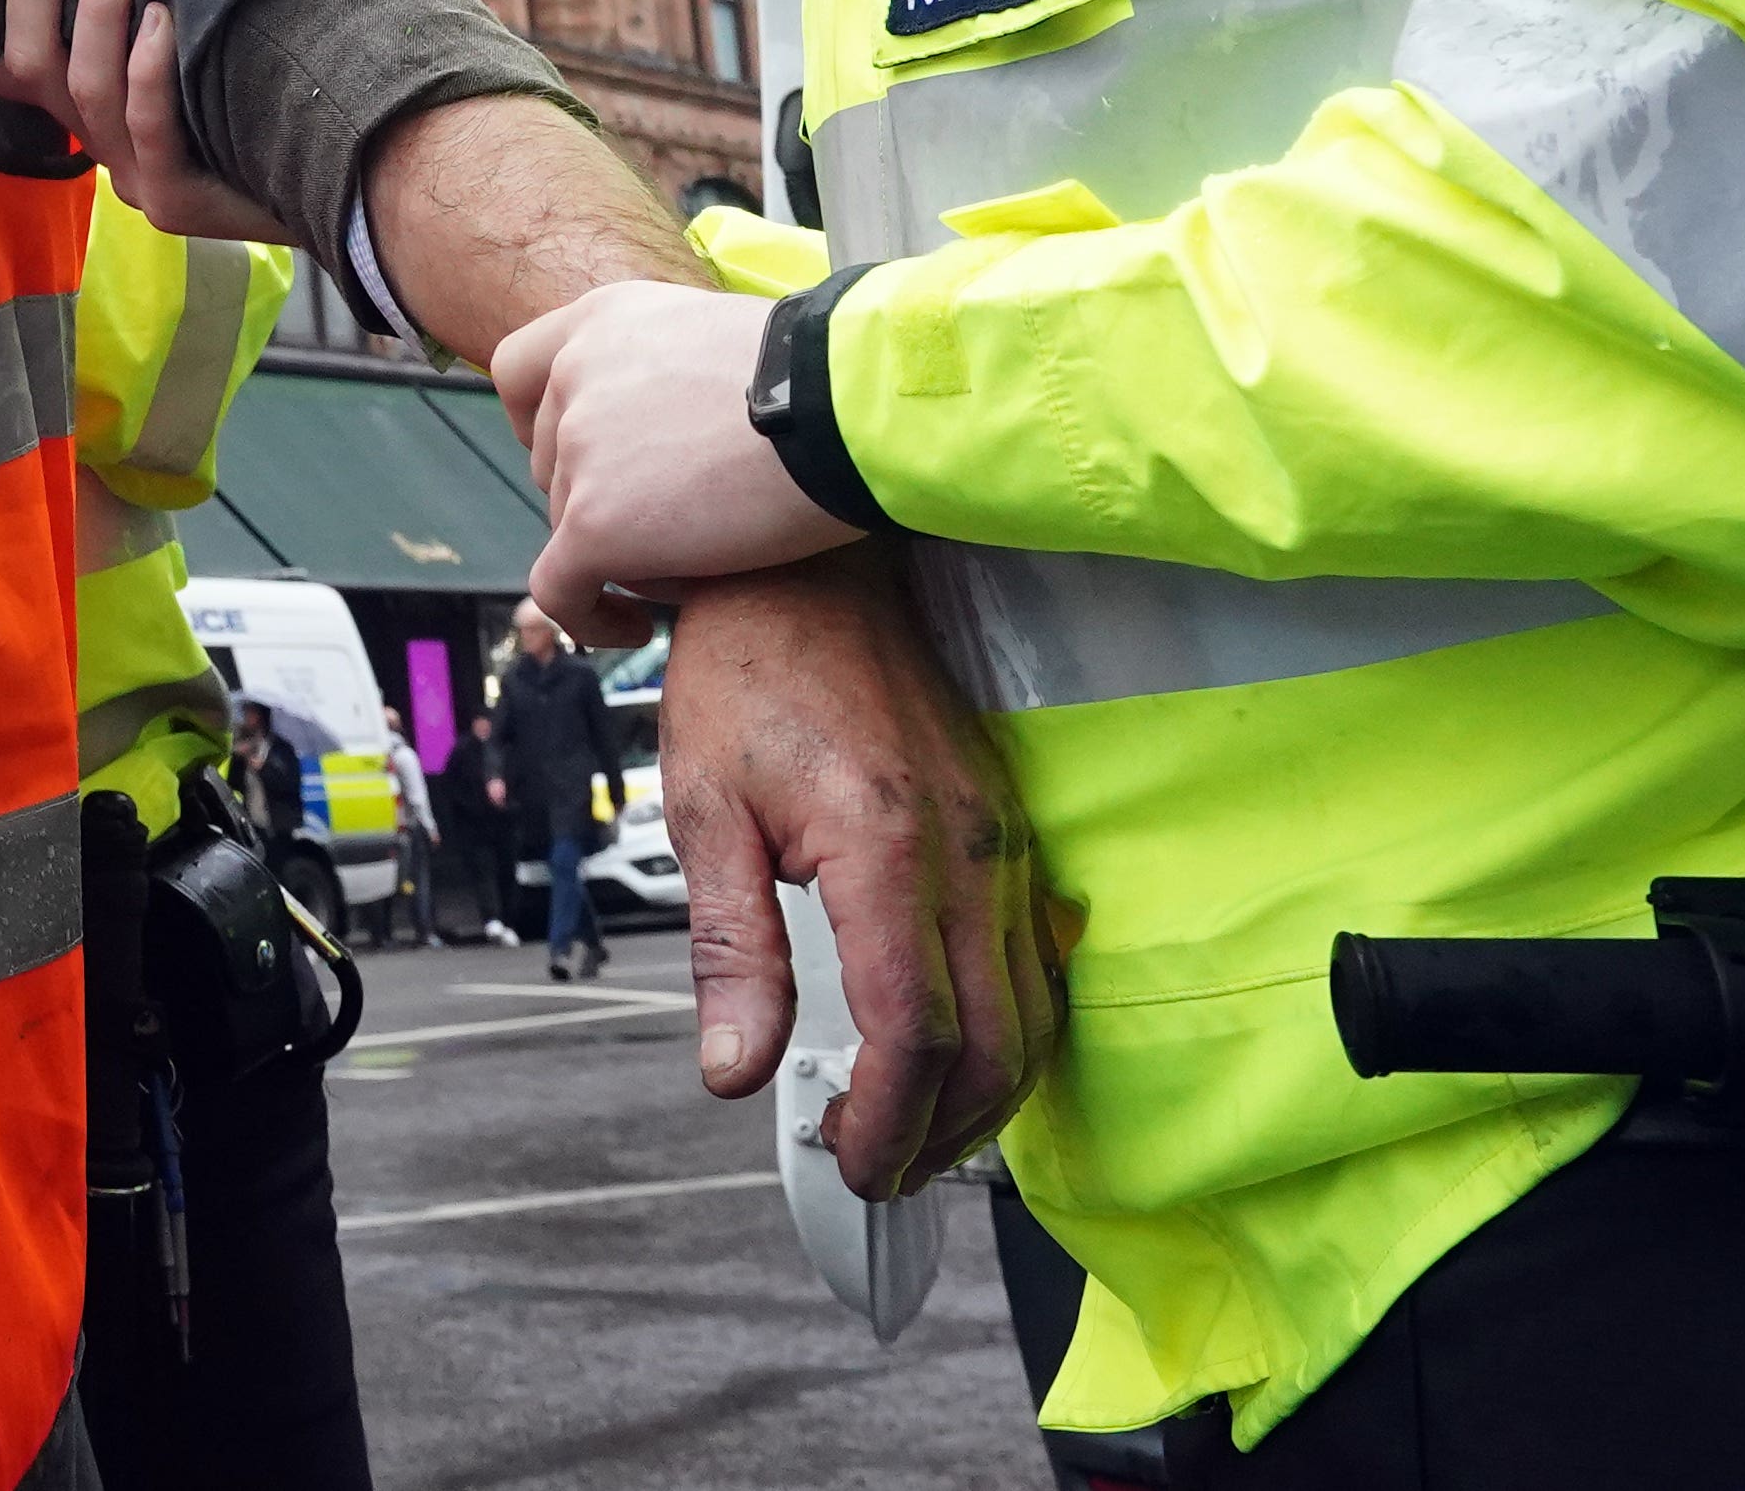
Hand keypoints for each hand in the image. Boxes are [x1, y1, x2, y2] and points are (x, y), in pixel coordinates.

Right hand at [0, 0, 290, 245]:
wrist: (337, 183)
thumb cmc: (257, 92)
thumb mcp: (183, 45)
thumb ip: (139, 8)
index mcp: (82, 112)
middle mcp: (96, 146)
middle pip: (28, 67)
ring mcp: (132, 179)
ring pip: (87, 89)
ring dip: (97, 10)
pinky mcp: (176, 200)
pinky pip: (148, 126)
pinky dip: (148, 69)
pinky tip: (163, 18)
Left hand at [518, 284, 859, 620]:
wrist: (850, 410)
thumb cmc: (825, 381)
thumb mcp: (719, 340)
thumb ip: (668, 373)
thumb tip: (669, 431)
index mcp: (601, 320)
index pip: (518, 372)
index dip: (539, 423)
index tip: (583, 456)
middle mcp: (574, 376)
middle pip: (552, 461)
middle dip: (601, 496)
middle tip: (675, 521)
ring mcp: (578, 451)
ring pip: (567, 526)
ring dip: (621, 551)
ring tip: (698, 561)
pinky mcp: (594, 524)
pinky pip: (560, 591)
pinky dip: (588, 617)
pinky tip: (637, 629)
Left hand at [661, 551, 1061, 1200]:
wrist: (811, 573)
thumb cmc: (748, 673)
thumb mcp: (704, 809)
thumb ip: (732, 951)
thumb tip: (734, 1073)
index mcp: (888, 849)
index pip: (915, 1031)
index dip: (887, 1122)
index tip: (846, 1162)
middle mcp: (969, 854)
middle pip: (992, 1046)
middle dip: (939, 1135)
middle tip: (872, 1171)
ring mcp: (1003, 845)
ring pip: (1033, 1016)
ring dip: (982, 1099)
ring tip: (910, 1136)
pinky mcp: (1010, 835)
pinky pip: (1040, 964)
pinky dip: (1012, 1035)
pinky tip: (957, 1059)